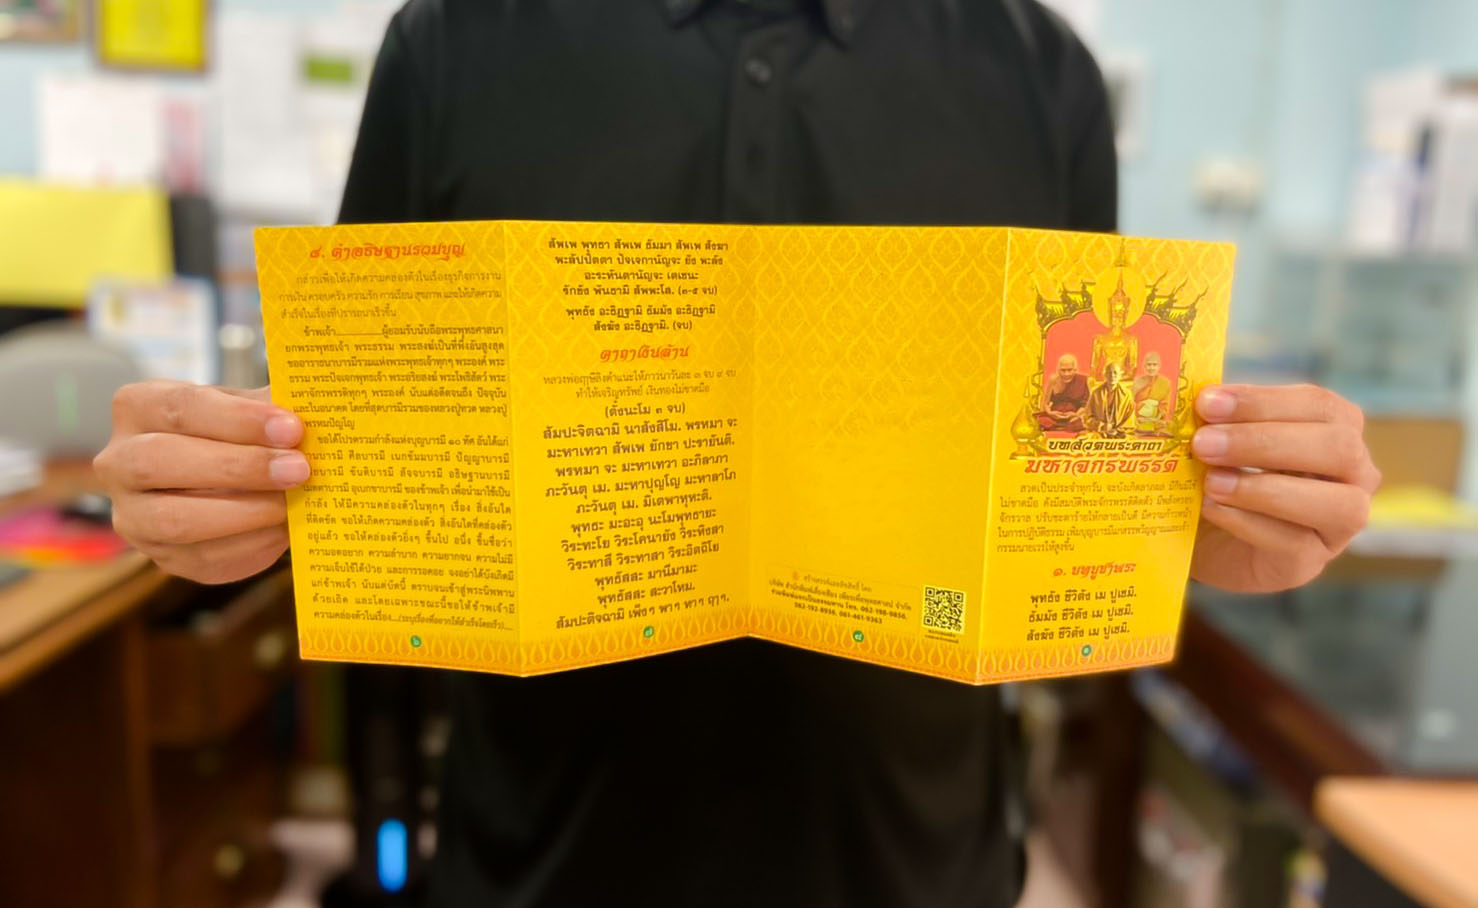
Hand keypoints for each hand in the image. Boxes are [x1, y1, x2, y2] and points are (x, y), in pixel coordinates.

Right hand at [93, 383, 307, 584]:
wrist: (227, 480)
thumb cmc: (238, 433)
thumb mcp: (251, 408)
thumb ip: (275, 406)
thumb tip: (318, 405)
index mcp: (139, 407)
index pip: (181, 407)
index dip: (238, 419)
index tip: (291, 427)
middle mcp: (119, 461)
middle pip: (162, 461)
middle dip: (239, 467)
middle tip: (298, 469)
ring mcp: (133, 515)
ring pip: (175, 520)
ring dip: (244, 513)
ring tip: (292, 505)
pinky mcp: (160, 556)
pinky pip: (201, 558)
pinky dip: (249, 546)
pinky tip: (283, 532)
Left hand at [1189, 384, 1379, 591]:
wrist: (1198, 538)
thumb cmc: (1216, 476)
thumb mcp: (1218, 442)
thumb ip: (1218, 420)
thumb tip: (1198, 400)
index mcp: (1336, 429)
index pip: (1319, 405)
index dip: (1263, 401)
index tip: (1208, 402)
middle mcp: (1354, 474)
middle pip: (1337, 447)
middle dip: (1264, 441)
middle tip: (1203, 443)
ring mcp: (1340, 524)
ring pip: (1335, 503)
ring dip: (1263, 488)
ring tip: (1210, 481)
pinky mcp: (1309, 562)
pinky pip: (1294, 543)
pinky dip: (1248, 522)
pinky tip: (1211, 508)